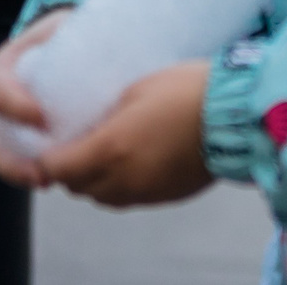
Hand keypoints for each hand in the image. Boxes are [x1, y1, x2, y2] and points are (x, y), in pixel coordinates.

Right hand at [0, 10, 64, 189]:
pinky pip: (18, 160)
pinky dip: (31, 172)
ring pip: (0, 154)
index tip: (41, 117)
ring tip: (47, 181)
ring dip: (19, 172)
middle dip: (10, 158)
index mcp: (4, 66)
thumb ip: (79, 30)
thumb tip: (115, 37)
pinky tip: (55, 179)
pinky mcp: (21, 137)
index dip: (13, 104)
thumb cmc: (70, 33)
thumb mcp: (69, 24)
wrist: (70, 42)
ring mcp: (6, 122)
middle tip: (41, 171)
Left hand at [36, 60, 214, 207]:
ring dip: (96, 181)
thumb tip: (90, 127)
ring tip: (107, 156)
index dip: (49, 157)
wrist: (238, 113)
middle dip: (71, 170)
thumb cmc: (188, 90)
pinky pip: (131, 198)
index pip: (57, 168)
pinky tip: (137, 162)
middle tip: (78, 146)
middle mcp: (123, 178)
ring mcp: (146, 191)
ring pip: (103, 198)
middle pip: (77, 188)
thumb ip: (106, 114)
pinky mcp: (167, 196)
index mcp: (110, 148)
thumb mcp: (137, 88)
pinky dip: (124, 185)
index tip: (52, 144)